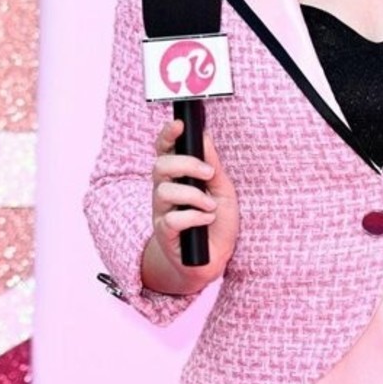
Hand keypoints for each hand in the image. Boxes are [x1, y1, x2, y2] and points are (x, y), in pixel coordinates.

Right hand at [143, 118, 238, 293]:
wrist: (214, 258)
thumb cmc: (217, 222)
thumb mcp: (222, 189)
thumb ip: (213, 164)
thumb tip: (205, 136)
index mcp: (177, 176)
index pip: (164, 149)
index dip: (167, 135)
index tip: (179, 125)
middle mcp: (164, 191)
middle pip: (160, 166)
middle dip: (185, 164)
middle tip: (208, 173)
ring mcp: (161, 212)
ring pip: (164, 191)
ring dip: (194, 196)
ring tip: (210, 207)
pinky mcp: (164, 233)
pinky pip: (172, 219)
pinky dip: (194, 218)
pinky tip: (205, 222)